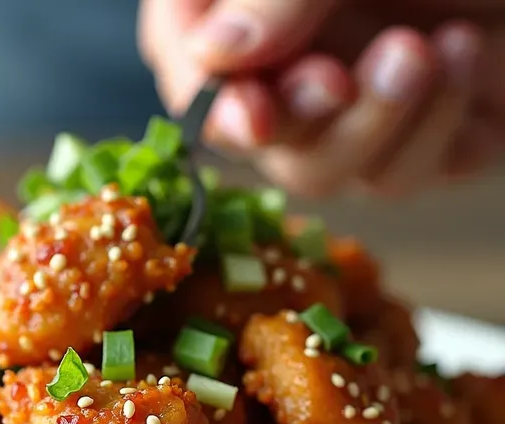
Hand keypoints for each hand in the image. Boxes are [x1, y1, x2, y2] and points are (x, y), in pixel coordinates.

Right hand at [139, 0, 504, 195]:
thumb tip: (212, 59)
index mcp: (250, 4)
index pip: (190, 69)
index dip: (211, 103)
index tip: (251, 113)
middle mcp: (297, 61)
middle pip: (256, 140)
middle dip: (299, 122)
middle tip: (337, 81)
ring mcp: (361, 104)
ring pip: (324, 173)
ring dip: (369, 126)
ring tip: (420, 51)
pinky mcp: (427, 139)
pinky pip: (400, 177)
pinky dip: (429, 132)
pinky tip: (462, 54)